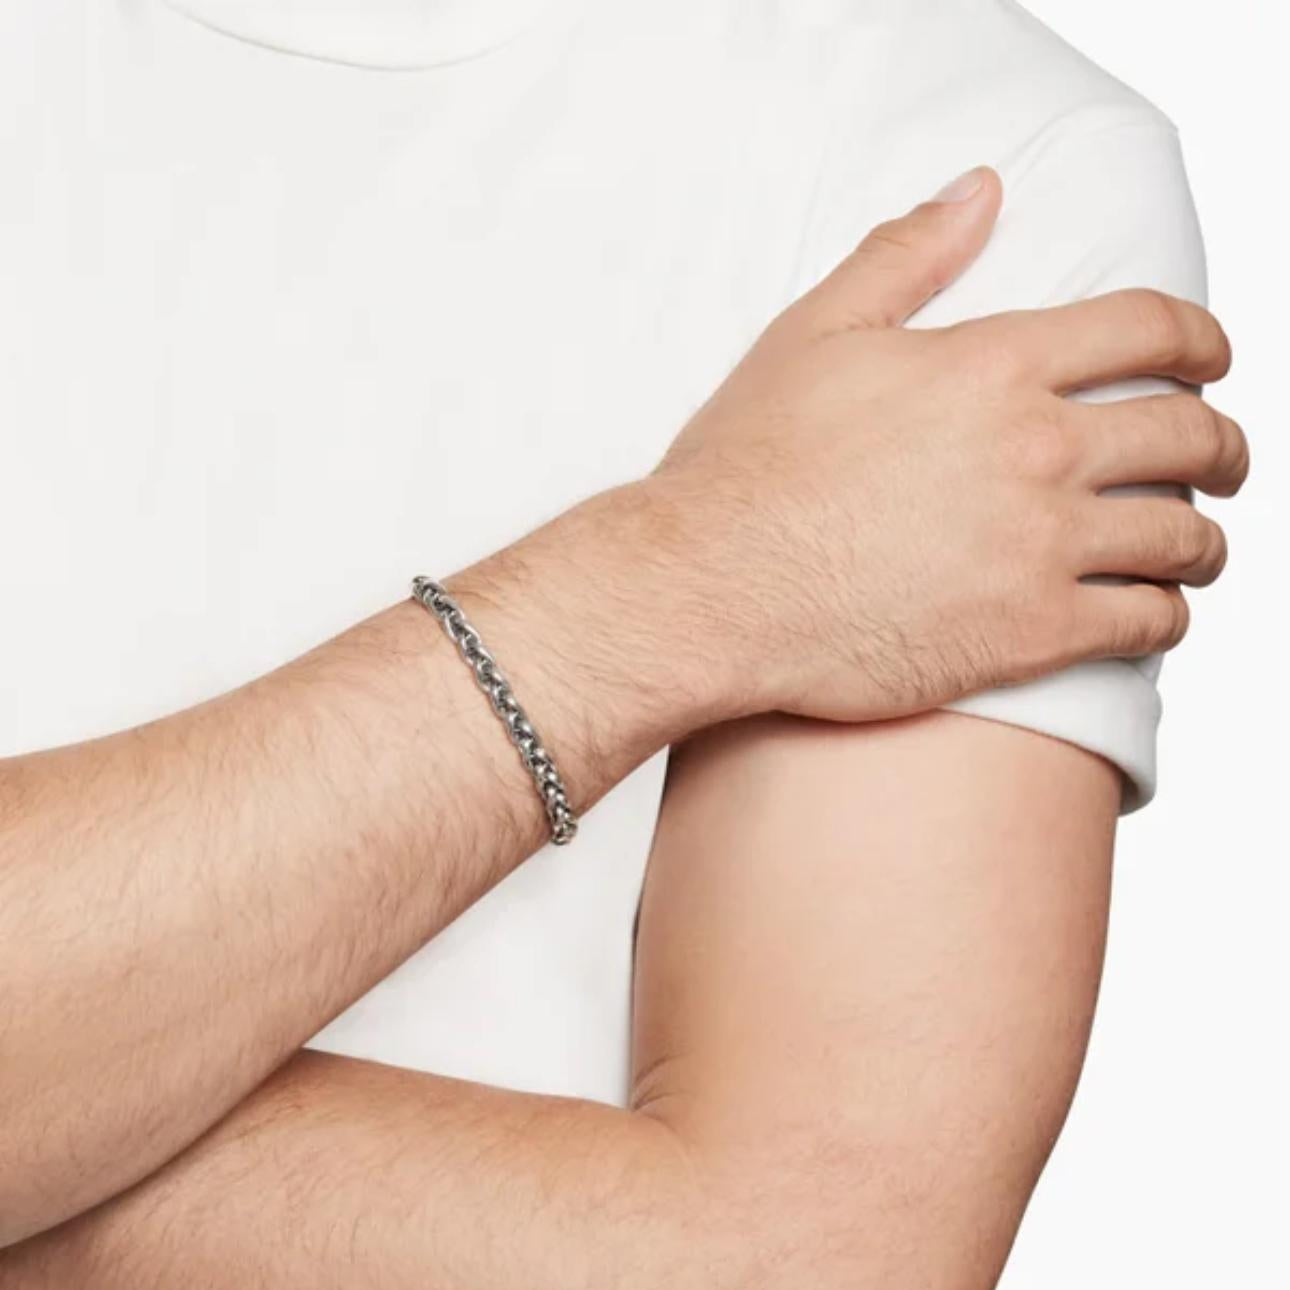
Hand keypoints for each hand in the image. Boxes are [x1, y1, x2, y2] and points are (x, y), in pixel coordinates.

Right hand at [650, 166, 1247, 721]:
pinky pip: (1146, 623)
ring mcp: (1040, 548)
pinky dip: (1168, 616)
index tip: (1212, 357)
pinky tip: (1155, 613)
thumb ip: (907, 256)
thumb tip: (980, 190)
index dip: (1203, 337)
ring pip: (1184, 538)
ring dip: (1206, 539)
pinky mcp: (1029, 635)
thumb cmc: (748, 469)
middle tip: (1222, 458)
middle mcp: (1037, 452)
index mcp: (993, 367)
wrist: (711, 588)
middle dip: (1225, 445)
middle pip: (1190, 435)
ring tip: (1197, 546)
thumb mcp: (814, 334)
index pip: (1151, 328)